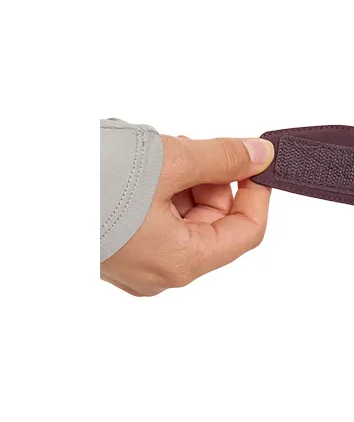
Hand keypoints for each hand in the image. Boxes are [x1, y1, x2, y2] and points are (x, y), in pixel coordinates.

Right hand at [100, 136, 274, 295]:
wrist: (11, 181)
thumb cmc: (85, 179)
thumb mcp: (165, 160)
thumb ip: (220, 157)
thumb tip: (260, 154)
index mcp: (181, 263)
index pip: (246, 232)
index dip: (256, 193)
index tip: (254, 160)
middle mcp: (160, 273)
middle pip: (213, 225)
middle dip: (210, 181)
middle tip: (193, 147)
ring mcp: (135, 265)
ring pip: (182, 220)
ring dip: (181, 183)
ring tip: (153, 153)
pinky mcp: (114, 249)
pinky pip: (154, 222)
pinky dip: (156, 192)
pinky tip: (137, 167)